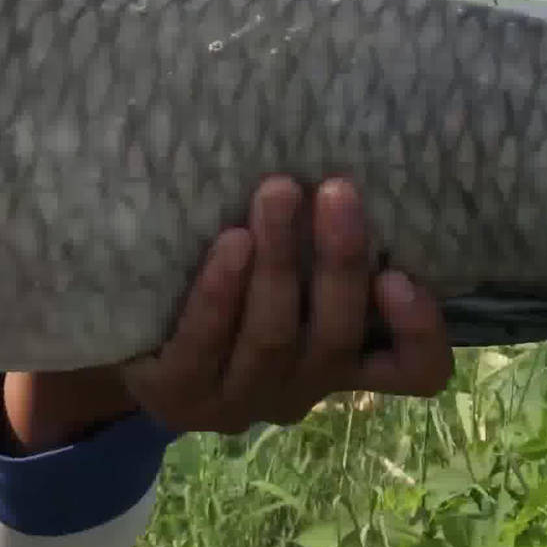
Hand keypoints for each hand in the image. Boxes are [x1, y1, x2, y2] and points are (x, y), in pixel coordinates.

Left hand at [118, 175, 453, 432]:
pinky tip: (230, 244)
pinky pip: (204, 344)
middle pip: (334, 337)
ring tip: (275, 193)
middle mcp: (299, 390)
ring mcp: (238, 401)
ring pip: (272, 337)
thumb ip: (316, 242)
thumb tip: (344, 146)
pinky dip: (221, 293)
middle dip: (338, 261)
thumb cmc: (222, 283)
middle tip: (335, 189)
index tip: (401, 274)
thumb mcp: (282, 270)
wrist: (126, 334)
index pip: (413, 372)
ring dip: (279, 263)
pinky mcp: (178, 395)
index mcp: (338, 362)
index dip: (420, 332)